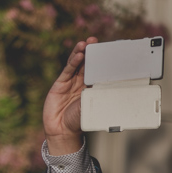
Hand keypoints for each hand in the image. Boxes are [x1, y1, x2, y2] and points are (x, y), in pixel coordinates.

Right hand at [42, 37, 97, 155]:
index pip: (99, 69)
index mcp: (92, 87)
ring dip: (81, 52)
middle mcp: (82, 82)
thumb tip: (111, 84)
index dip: (102, 59)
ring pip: (77, 64)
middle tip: (96, 42)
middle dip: (91, 52)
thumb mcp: (93, 105)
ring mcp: (71, 82)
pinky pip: (68, 70)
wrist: (62, 130)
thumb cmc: (79, 121)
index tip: (108, 49)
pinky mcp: (60, 83)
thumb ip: (98, 93)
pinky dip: (73, 62)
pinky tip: (78, 54)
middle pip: (88, 63)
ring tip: (86, 43)